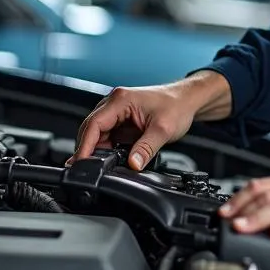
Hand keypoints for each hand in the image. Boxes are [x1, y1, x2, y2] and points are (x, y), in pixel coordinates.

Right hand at [70, 71, 231, 169]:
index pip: (94, 124)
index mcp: (121, 100)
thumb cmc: (177, 106)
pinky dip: (106, 148)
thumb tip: (133, 164)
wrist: (187, 100)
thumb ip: (147, 148)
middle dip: (87, 149)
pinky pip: (107, 135)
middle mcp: (115, 103)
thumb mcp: (163, 130)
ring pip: (97, 133)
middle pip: (91, 128)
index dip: (85, 145)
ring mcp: (117, 111)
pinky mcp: (122, 119)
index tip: (81, 162)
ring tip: (99, 167)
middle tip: (86, 170)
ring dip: (97, 149)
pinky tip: (109, 159)